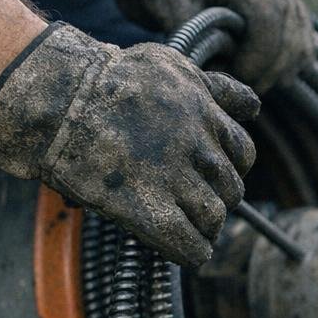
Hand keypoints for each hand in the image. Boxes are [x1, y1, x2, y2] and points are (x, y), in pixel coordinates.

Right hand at [0, 22, 257, 267]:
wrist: (62, 96)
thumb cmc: (109, 78)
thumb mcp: (173, 66)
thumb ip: (217, 88)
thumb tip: (254, 107)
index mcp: (206, 113)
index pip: (243, 153)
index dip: (229, 167)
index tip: (209, 174)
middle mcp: (198, 146)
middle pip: (232, 188)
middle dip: (217, 197)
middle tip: (193, 202)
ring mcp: (175, 179)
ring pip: (213, 217)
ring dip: (204, 225)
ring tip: (186, 226)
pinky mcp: (150, 209)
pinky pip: (190, 245)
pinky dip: (192, 252)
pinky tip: (185, 250)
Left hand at [106, 0, 313, 92]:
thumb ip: (188, 27)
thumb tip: (203, 63)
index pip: (268, 23)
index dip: (254, 57)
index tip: (232, 75)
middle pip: (290, 42)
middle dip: (264, 72)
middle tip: (238, 85)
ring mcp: (294, 1)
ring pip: (301, 52)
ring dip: (276, 74)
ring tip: (246, 80)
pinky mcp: (299, 19)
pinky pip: (305, 54)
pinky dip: (285, 70)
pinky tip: (260, 74)